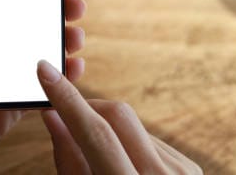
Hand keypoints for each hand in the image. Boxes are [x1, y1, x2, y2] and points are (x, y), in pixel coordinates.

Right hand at [37, 60, 202, 174]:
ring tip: (94, 156)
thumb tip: (53, 117)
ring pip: (132, 125)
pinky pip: (147, 139)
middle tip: (62, 112)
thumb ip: (69, 160)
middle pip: (118, 115)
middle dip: (85, 106)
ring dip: (104, 127)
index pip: (96, 131)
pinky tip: (118, 162)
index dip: (67, 98)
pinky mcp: (190, 169)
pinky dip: (125, 142)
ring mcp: (183, 173)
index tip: (45, 70)